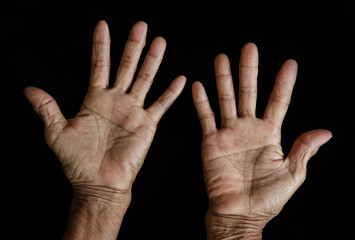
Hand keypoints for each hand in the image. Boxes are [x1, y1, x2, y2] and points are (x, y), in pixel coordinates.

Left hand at [24, 21, 185, 199]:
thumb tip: (29, 90)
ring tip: (159, 41)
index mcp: (95, 99)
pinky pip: (161, 105)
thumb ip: (47, 108)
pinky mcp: (147, 124)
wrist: (98, 183)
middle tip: (140, 25)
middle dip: (133, 45)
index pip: (99, 65)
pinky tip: (180, 79)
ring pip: (145, 79)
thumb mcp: (56, 132)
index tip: (103, 26)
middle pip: (126, 66)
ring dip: (152, 60)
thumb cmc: (77, 162)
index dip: (101, 46)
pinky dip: (171, 92)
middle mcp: (116, 101)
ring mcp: (133, 111)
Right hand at [192, 43, 330, 236]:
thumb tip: (325, 132)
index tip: (289, 64)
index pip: (278, 102)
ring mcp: (229, 133)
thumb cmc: (267, 199)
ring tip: (222, 59)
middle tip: (249, 48)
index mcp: (270, 135)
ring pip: (226, 99)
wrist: (238, 213)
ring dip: (224, 79)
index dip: (283, 83)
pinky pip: (206, 118)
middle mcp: (249, 129)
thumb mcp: (292, 174)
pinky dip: (201, 102)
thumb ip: (303, 150)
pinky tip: (198, 85)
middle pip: (249, 93)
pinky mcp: (211, 141)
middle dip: (249, 70)